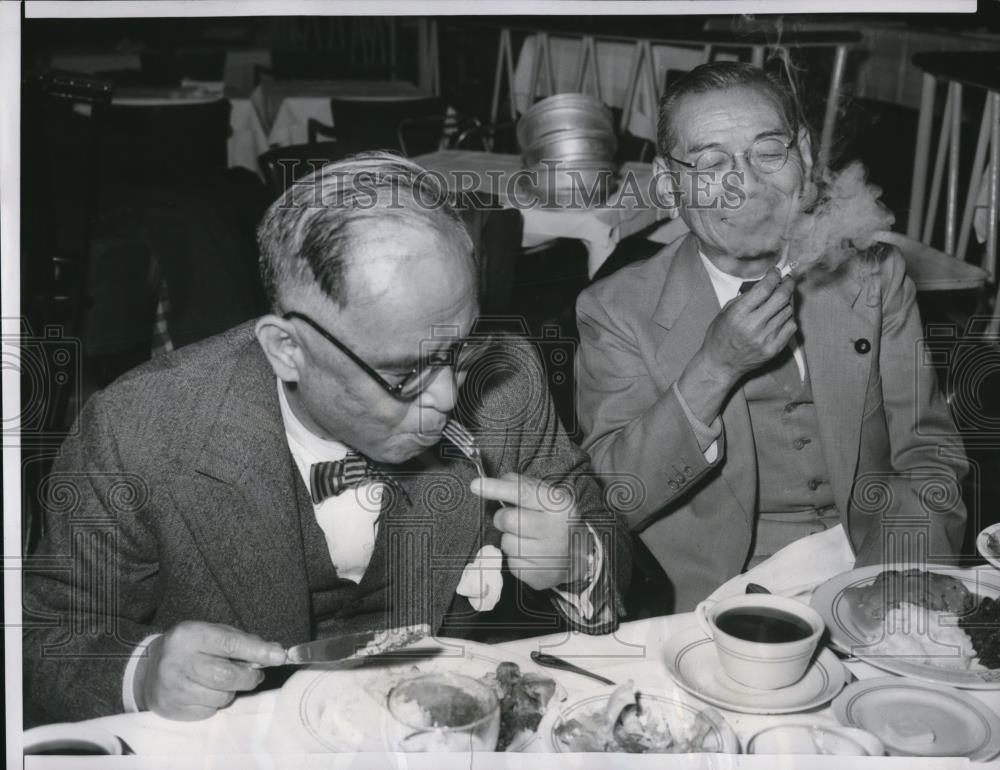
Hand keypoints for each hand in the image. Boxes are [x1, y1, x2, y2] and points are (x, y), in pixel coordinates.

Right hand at [136, 621, 285, 719]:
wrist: (149, 669)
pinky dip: (216, 703)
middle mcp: (178, 661)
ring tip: (223, 681)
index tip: (280, 656)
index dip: (257, 651)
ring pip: (221, 697)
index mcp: (190, 635)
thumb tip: (275, 650)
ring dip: (232, 691)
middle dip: (249, 677)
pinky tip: (206, 692)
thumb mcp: (213, 634)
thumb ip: (243, 641)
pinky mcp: (173, 708)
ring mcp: (173, 687)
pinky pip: (209, 711)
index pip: (229, 643)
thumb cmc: (191, 648)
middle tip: (254, 674)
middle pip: (226, 676)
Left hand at [471, 473, 588, 591]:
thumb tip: (496, 481)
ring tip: (525, 538)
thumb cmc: (553, 521)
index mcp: (559, 504)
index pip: (523, 493)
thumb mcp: (546, 497)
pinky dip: (514, 556)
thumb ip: (521, 485)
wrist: (576, 556)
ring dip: (510, 539)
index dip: (497, 488)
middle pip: (508, 519)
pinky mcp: (539, 574)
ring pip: (507, 542)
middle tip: (512, 519)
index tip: (475, 485)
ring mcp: (550, 554)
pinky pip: (511, 562)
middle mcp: (556, 529)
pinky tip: (529, 554)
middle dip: (502, 518)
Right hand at [700, 268, 796, 382]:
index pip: (765, 288)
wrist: (720, 364)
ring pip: (789, 311)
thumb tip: (767, 283)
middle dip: (788, 284)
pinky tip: (781, 315)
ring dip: (788, 301)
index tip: (776, 272)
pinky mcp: (774, 349)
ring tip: (782, 298)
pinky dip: (789, 317)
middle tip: (788, 280)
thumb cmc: (720, 336)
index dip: (774, 276)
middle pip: (781, 297)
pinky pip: (791, 326)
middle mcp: (754, 326)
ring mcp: (766, 338)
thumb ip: (746, 297)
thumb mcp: (725, 312)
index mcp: (739, 314)